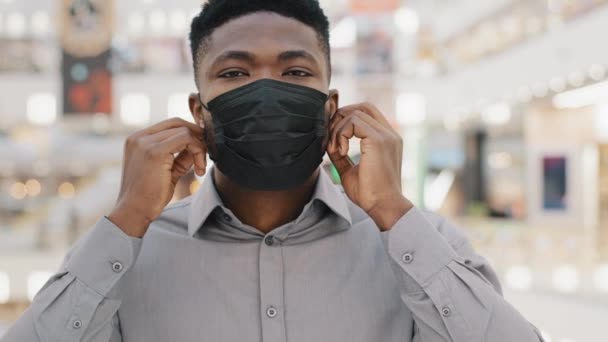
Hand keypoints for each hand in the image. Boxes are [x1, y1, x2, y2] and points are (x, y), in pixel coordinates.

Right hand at [108, 118, 206, 237]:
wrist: (134, 212)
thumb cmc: (149, 196)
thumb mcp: (167, 170)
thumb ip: (180, 156)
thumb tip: (198, 146)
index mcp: (137, 140)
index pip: (170, 125)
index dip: (190, 133)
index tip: (201, 150)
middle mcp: (139, 137)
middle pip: (177, 123)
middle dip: (197, 136)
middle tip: (205, 155)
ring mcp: (145, 142)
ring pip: (184, 130)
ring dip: (199, 147)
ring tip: (200, 168)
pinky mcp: (154, 151)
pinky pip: (185, 139)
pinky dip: (198, 151)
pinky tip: (198, 170)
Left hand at [327, 103, 412, 230]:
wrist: (383, 206)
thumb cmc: (370, 194)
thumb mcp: (350, 170)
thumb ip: (340, 154)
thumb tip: (327, 143)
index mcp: (387, 139)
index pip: (367, 113)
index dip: (347, 119)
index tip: (334, 138)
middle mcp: (389, 134)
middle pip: (362, 107)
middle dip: (341, 118)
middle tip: (331, 139)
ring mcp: (386, 135)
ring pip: (355, 113)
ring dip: (338, 129)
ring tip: (335, 150)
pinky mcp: (378, 140)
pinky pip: (354, 122)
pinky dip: (341, 134)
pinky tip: (341, 151)